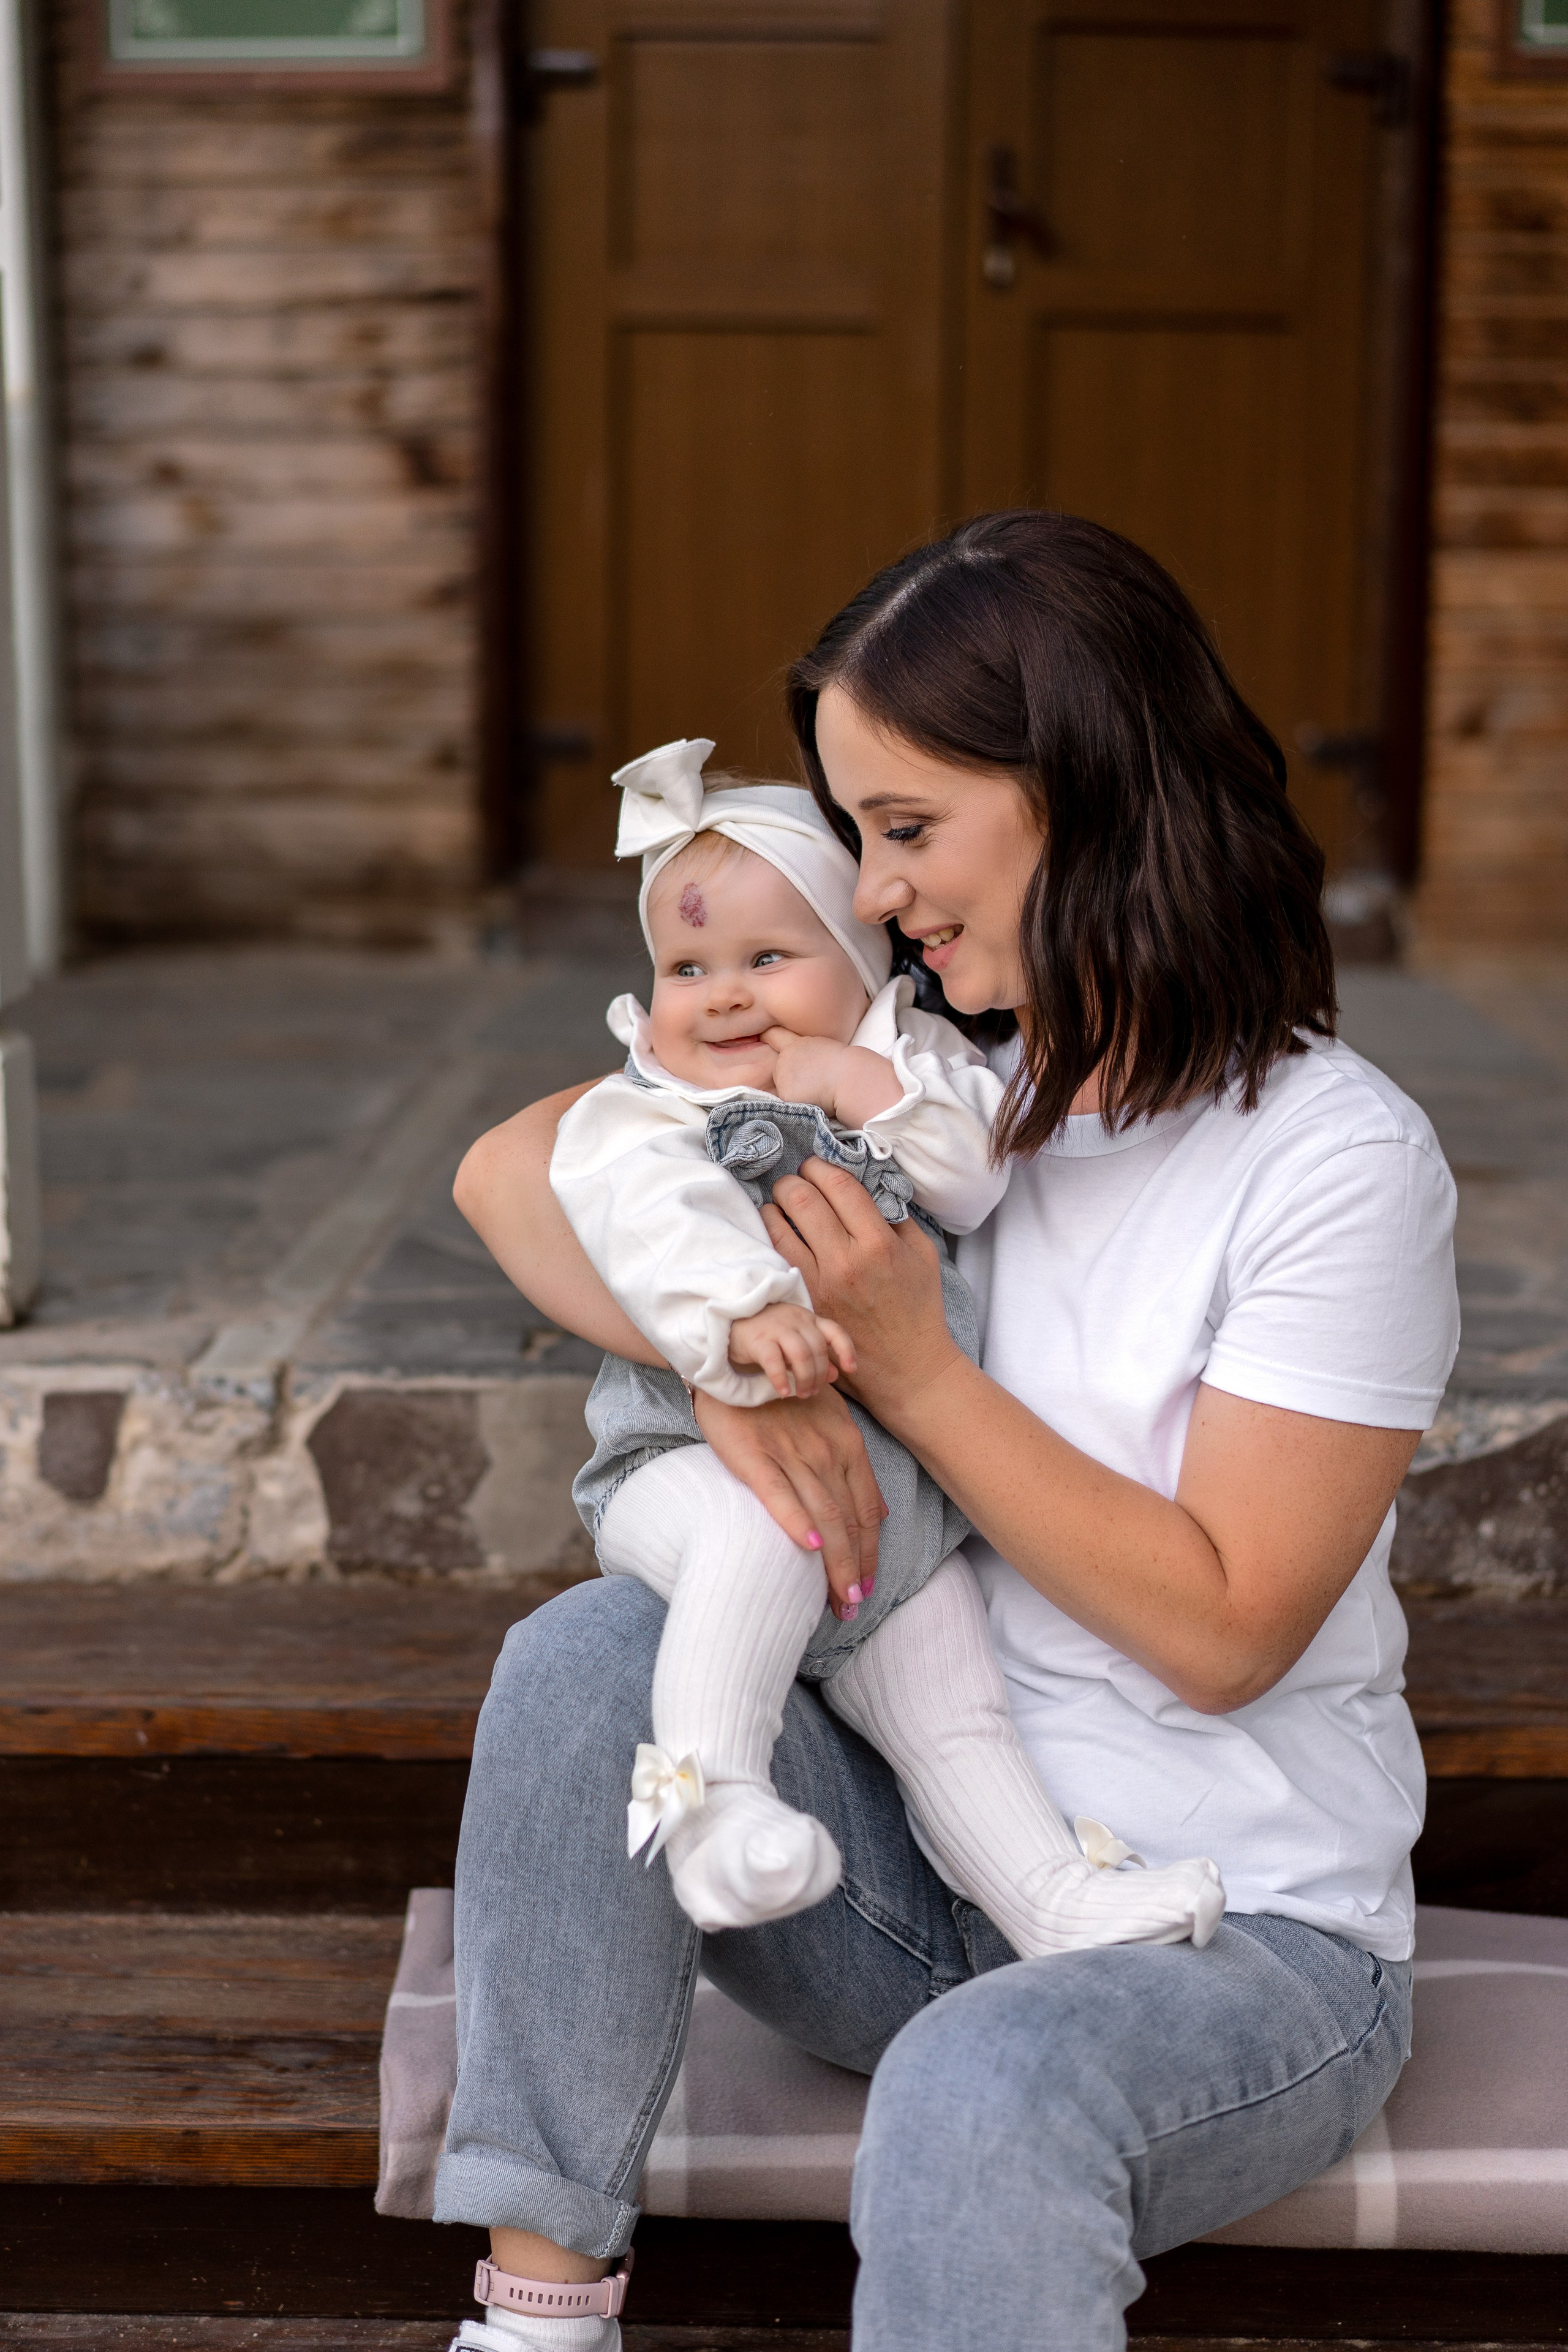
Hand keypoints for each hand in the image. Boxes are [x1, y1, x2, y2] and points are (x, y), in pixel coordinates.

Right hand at [692, 1385, 885, 1614]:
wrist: (734, 1364)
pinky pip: (779, 1493)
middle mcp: (825, 1452)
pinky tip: (808, 1547)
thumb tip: (879, 1512)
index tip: (868, 1585)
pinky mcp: (755, 1457)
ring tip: (837, 1600)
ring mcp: (791, 1454)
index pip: (866, 1510)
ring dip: (834, 1563)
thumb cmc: (783, 1398)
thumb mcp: (831, 1421)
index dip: (870, 1552)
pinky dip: (796, 1521)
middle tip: (853, 1606)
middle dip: (854, 1569)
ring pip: (822, 1516)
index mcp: (847, 1444)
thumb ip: (853, 1466)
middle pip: (848, 1521)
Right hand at [728, 1301, 856, 1398]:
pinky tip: (784, 1392)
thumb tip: (834, 1374)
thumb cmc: (764, 1332)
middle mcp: (795, 1320)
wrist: (728, 1319)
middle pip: (818, 1349)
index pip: (834, 1331)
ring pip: (801, 1354)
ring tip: (802, 1394)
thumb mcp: (792, 1342)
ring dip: (805, 1378)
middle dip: (819, 1375)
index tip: (851, 1369)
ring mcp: (776, 1327)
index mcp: (807, 1318)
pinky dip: (781, 1379)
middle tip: (812, 1392)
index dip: (846, 1350)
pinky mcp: (757, 1339)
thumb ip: (813, 1356)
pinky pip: (774, 1361)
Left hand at [760, 1158, 961, 1428]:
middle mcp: (844, 1261)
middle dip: (793, 1180)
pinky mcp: (802, 1302)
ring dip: (774, 1206)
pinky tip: (775, 1231)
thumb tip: (865, 1182)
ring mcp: (817, 1284)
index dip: (821, 1166)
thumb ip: (894, 1215)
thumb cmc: (917, 1306)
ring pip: (776, 1225)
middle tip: (795, 1181)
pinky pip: (774, 1257)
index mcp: (877, 1243)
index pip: (838, 1185)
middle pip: (801, 1198)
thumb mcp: (922, 1253)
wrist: (906, 1366)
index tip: (816, 1165)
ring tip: (781, 1204)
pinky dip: (770, 1237)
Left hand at [761, 1028, 904, 1127]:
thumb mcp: (824, 1051)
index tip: (760, 1035)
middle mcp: (784, 1058)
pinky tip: (813, 1101)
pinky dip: (798, 1106)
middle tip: (815, 1081)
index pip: (775, 1036)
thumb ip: (806, 1057)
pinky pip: (787, 1104)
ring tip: (817, 1091)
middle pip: (780, 1072)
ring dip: (795, 1093)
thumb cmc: (847, 1066)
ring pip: (783, 1089)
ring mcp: (782, 1077)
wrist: (850, 1078)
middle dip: (791, 1079)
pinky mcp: (784, 1095)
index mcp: (797, 1044)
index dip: (767, 1036)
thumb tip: (802, 1073)